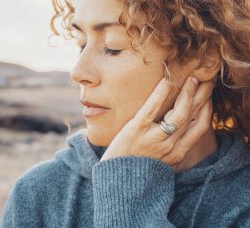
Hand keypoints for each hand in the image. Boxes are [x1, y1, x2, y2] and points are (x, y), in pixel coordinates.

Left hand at [100, 76, 214, 168]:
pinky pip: (152, 109)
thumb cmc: (137, 167)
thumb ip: (170, 147)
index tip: (208, 95)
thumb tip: (176, 128)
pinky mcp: (137, 130)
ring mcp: (154, 138)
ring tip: (191, 78)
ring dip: (187, 93)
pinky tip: (166, 81)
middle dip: (202, 95)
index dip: (207, 109)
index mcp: (177, 154)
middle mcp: (170, 146)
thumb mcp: (160, 162)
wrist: (116, 179)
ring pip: (179, 113)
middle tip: (205, 79)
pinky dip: (161, 93)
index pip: (200, 127)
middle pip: (192, 116)